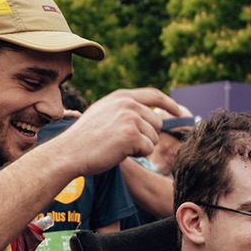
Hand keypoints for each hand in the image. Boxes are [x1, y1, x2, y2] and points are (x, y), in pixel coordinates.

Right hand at [48, 87, 181, 174]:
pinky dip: (137, 155)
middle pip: (157, 123)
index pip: (154, 95)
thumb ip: (124, 109)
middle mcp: (128, 103)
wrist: (71, 151)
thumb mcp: (104, 113)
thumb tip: (150, 114)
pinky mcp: (132, 135)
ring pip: (154, 138)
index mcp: (122, 96)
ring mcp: (130, 118)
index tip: (180, 111)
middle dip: (146, 136)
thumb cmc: (86, 138)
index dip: (170, 104)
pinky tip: (119, 151)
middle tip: (123, 141)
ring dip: (140, 147)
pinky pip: (148, 149)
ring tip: (117, 145)